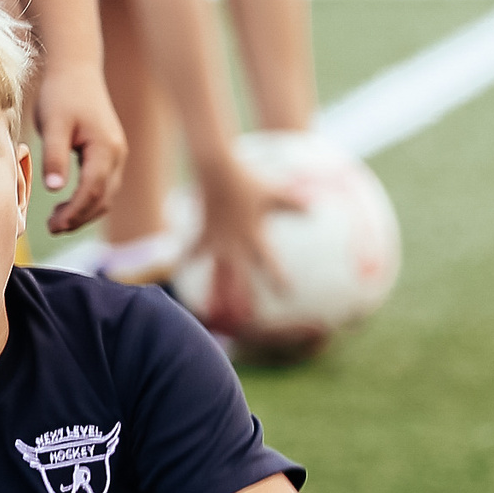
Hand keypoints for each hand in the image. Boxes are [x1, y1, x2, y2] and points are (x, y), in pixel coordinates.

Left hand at [32, 60, 126, 233]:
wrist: (76, 71)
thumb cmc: (61, 94)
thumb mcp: (53, 124)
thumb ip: (54, 156)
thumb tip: (54, 189)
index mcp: (105, 147)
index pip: (93, 190)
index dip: (75, 212)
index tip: (54, 225)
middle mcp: (117, 154)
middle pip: (103, 198)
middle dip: (79, 218)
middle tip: (52, 228)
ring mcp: (116, 155)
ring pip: (105, 196)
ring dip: (84, 213)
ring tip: (56, 221)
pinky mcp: (109, 155)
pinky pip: (103, 187)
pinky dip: (87, 201)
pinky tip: (66, 205)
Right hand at [193, 159, 320, 352]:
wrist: (216, 172)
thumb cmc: (247, 180)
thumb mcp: (274, 192)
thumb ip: (293, 203)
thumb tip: (315, 207)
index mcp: (252, 237)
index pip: (268, 263)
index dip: (278, 279)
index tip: (287, 295)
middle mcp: (233, 245)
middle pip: (238, 278)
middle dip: (242, 299)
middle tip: (245, 321)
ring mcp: (215, 242)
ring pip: (214, 273)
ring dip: (212, 292)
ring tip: (208, 312)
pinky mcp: (202, 235)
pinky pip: (193, 252)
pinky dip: (186, 261)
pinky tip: (179, 273)